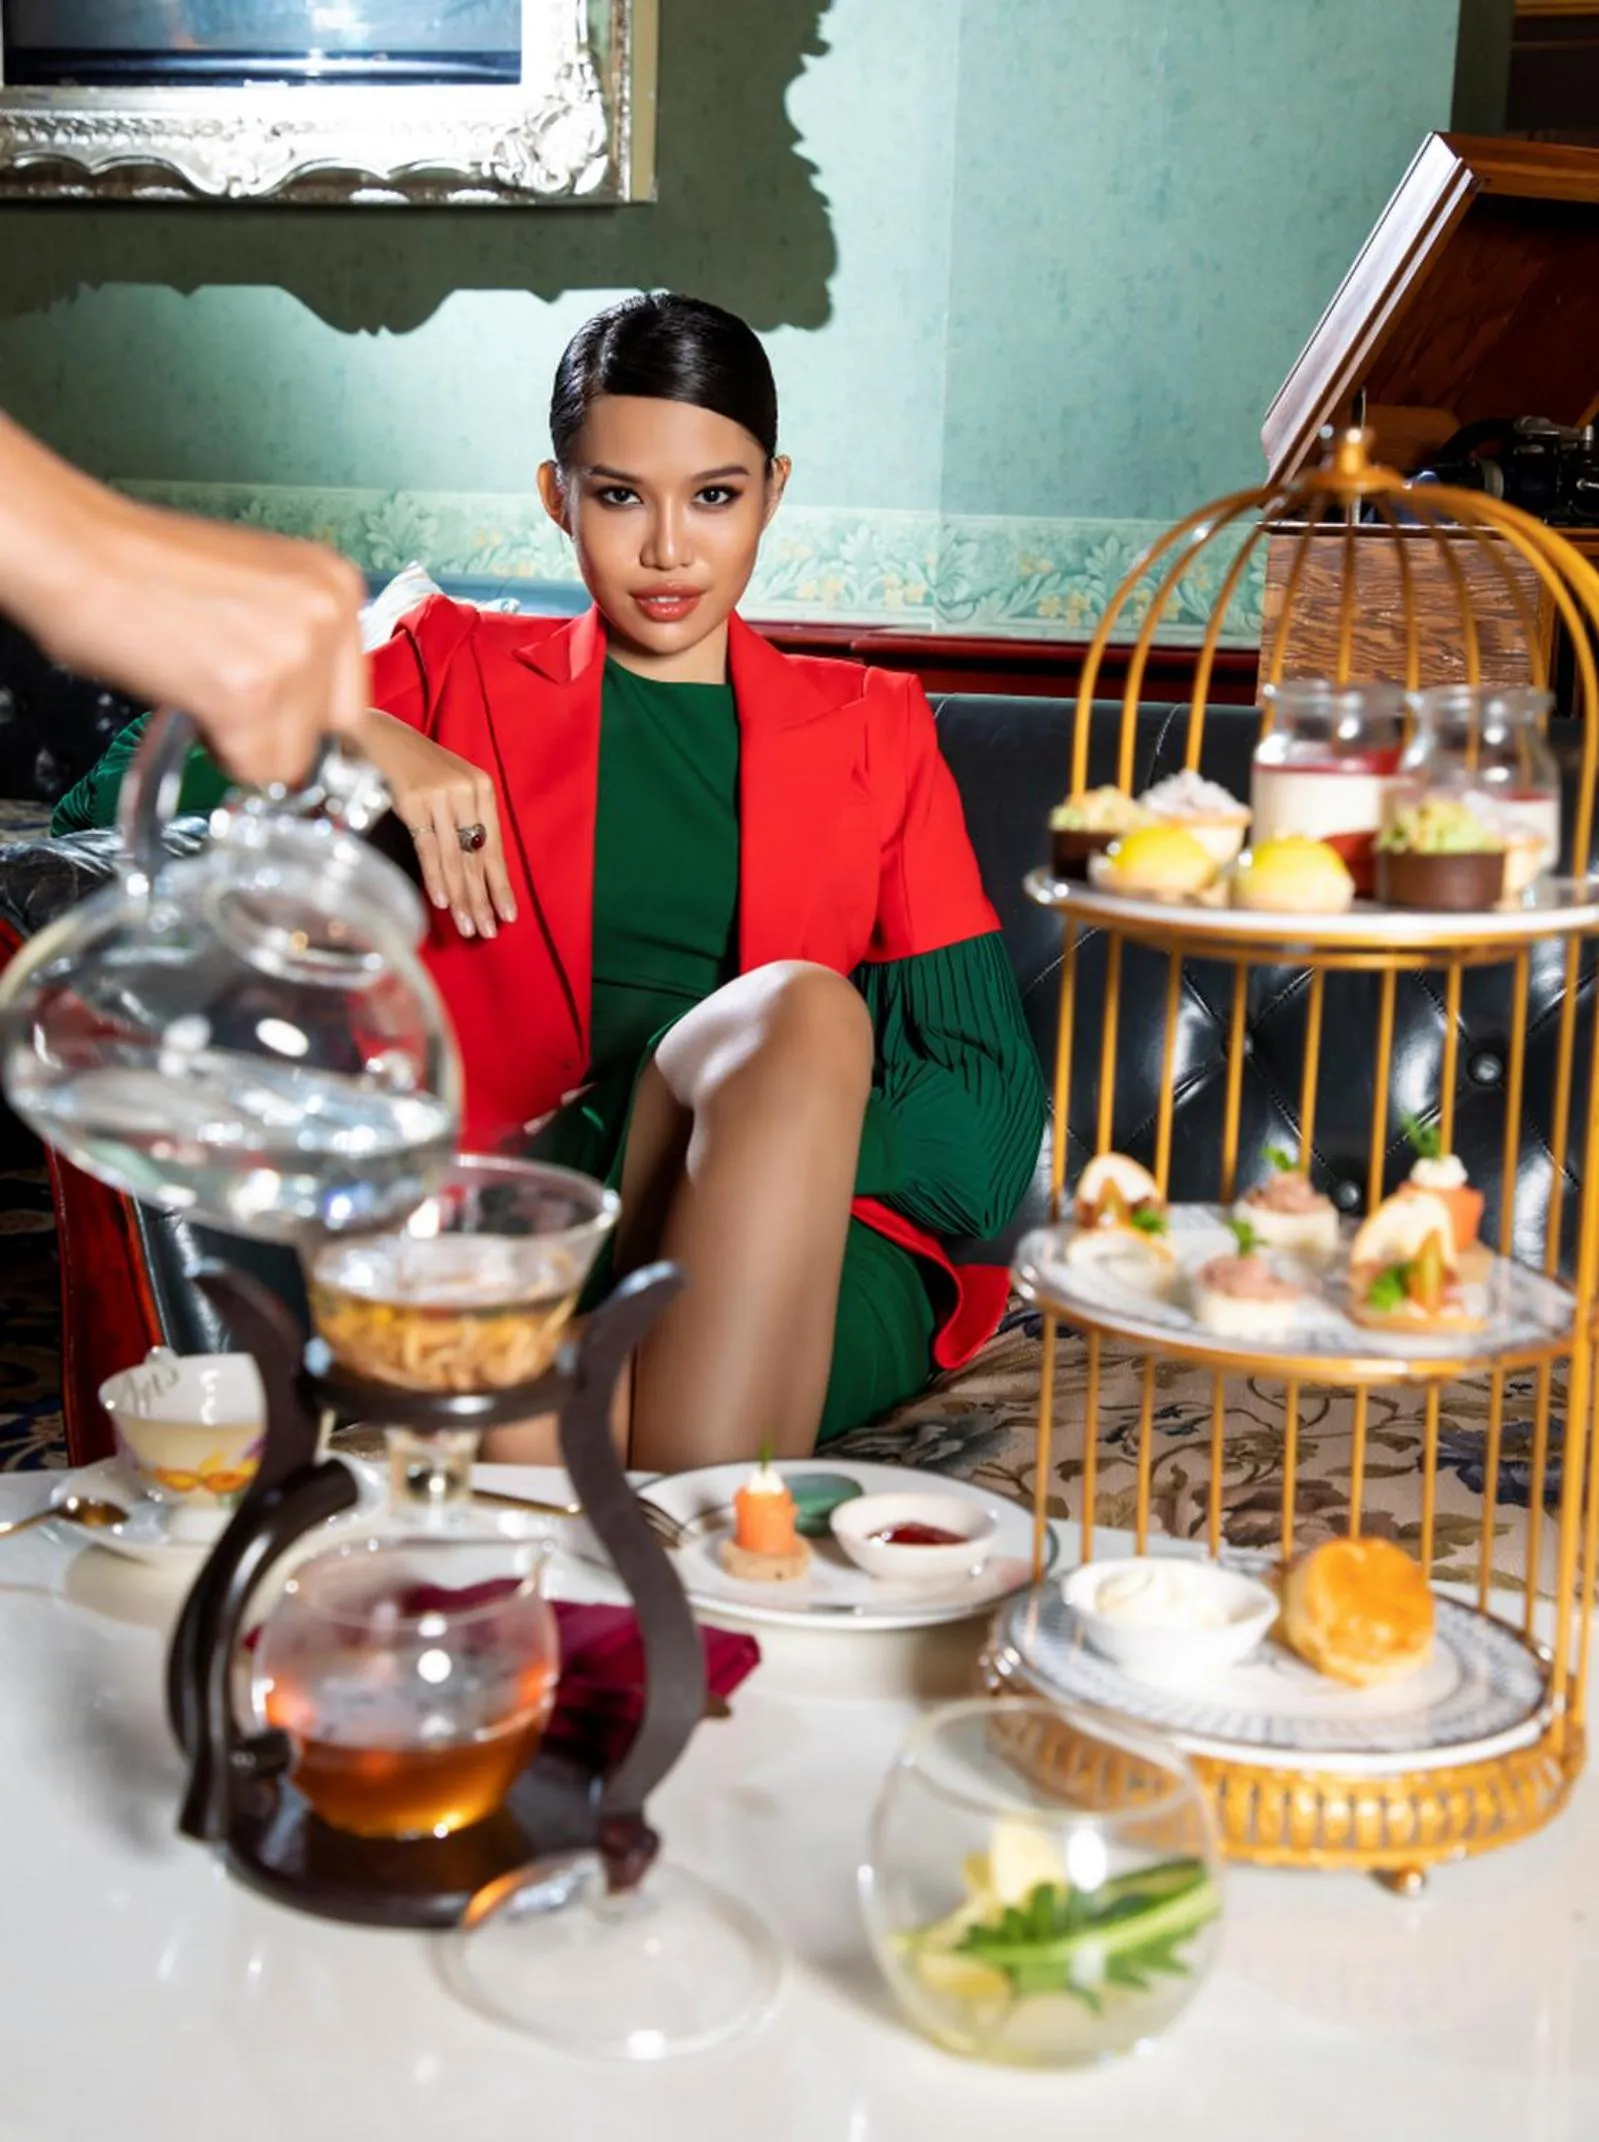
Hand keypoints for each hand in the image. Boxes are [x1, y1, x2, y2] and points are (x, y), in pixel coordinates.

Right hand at [0, 415, 365, 786]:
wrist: (81, 555)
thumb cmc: (148, 568)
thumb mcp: (259, 590)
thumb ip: (298, 640)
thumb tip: (309, 708)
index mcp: (335, 582)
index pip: (351, 694)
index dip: (305, 715)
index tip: (274, 714)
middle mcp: (326, 614)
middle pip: (331, 731)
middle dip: (280, 732)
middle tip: (227, 699)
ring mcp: (293, 656)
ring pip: (293, 758)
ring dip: (247, 745)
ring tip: (201, 693)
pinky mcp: (250, 695)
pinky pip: (256, 770)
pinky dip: (222, 755)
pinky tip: (192, 706)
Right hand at [359, 710, 516, 938]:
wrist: (380, 734)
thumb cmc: (415, 767)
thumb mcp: (448, 788)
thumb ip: (463, 821)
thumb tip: (474, 873)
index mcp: (482, 789)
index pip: (494, 848)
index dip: (500, 884)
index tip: (507, 914)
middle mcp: (466, 791)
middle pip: (477, 857)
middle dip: (482, 898)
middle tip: (487, 931)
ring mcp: (440, 796)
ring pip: (455, 857)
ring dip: (461, 896)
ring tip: (468, 926)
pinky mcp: (414, 800)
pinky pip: (428, 847)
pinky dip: (436, 876)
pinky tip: (442, 901)